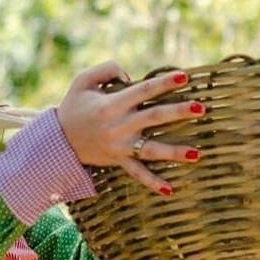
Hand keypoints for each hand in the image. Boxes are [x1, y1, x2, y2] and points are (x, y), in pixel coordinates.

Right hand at [56, 61, 202, 195]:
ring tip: (196, 154)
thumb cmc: (74, 106)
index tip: (185, 77)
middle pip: (154, 117)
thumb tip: (130, 76)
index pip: (144, 90)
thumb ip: (107, 69)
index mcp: (112, 104)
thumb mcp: (83, 80)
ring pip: (151, 150)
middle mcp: (119, 126)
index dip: (164, 83)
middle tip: (201, 108)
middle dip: (178, 113)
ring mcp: (120, 146)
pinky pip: (137, 173)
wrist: (58, 140)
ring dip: (174, 152)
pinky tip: (170, 189)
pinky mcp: (119, 160)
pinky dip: (152, 182)